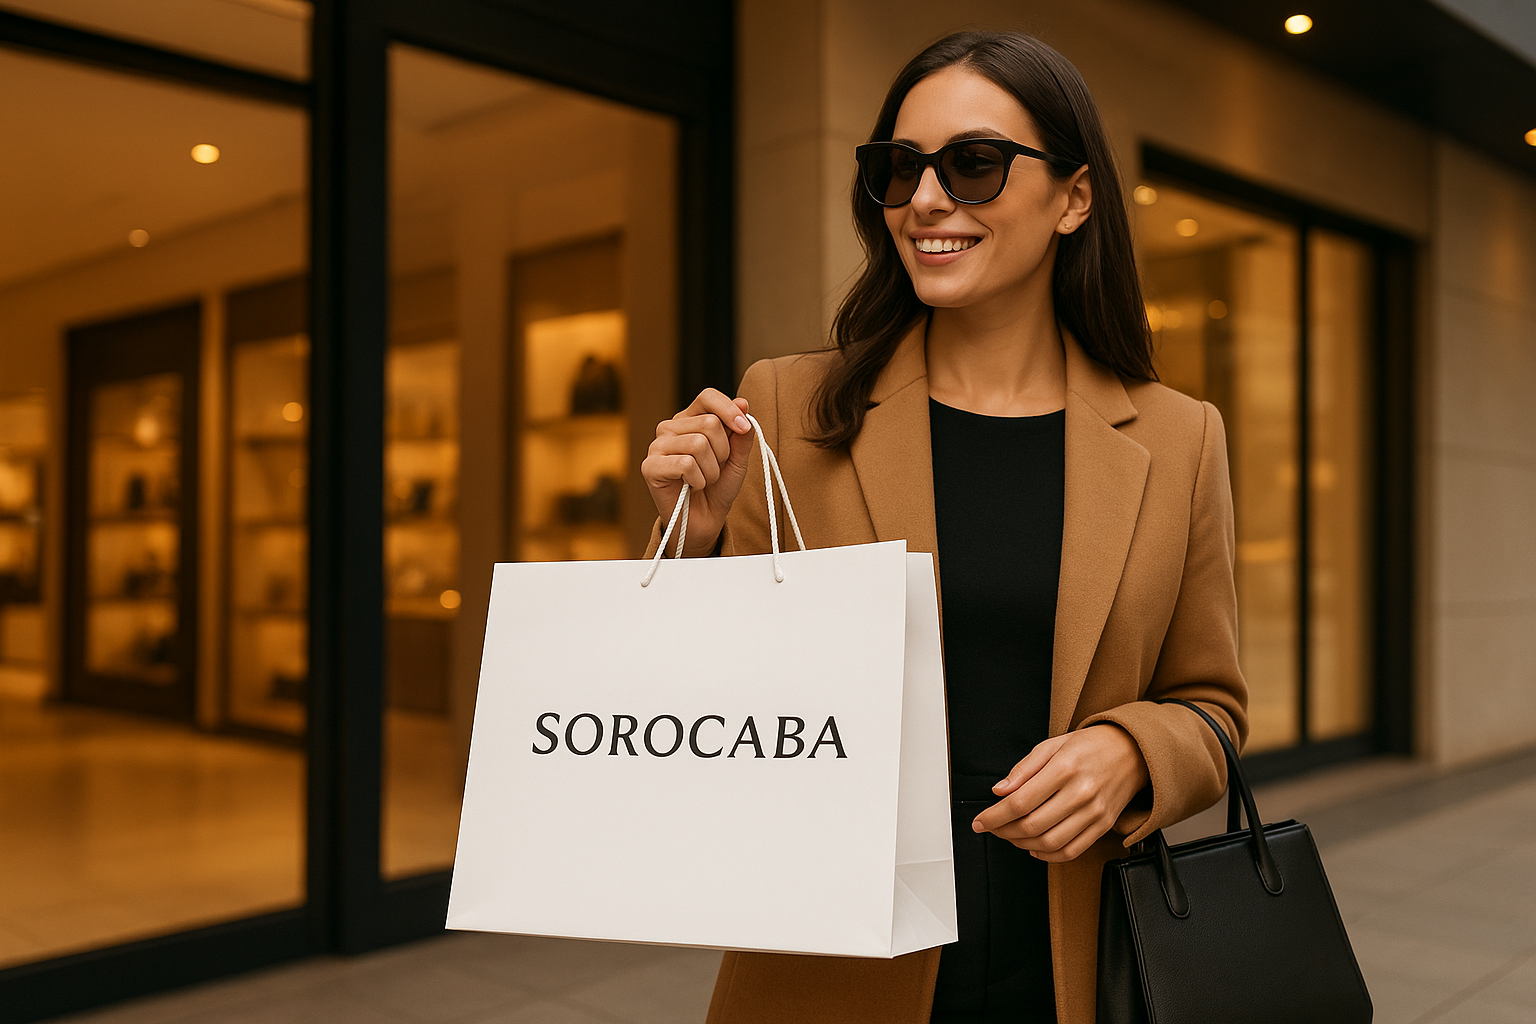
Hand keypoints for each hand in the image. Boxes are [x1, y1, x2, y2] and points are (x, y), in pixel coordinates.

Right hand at [641, 389, 755, 556]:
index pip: (707, 397)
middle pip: (709, 423)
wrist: (704, 522)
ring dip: (711, 470)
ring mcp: (657, 446)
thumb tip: (743, 403)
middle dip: (723, 452)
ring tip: (704, 480)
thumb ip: (741, 433)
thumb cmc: (718, 488)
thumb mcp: (738, 459)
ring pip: (698, 444)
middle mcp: (670, 428)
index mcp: (689, 419)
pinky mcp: (650, 467)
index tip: (744, 428)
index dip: (728, 409)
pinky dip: (698, 480)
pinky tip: (691, 487)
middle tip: (715, 469)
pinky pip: (686, 464)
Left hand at [971, 725, 1150, 861]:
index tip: (980, 822)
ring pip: (1050, 842)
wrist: (1131, 752)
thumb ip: (1023, 769)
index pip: (1020, 802)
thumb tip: (999, 791)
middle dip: (1004, 831)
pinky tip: (1034, 847)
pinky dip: (1047, 855)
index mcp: (1065, 768)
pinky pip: (1071, 851)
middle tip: (993, 827)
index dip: (994, 816)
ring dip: (1022, 844)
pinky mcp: (1103, 826)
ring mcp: (1094, 813)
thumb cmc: (1089, 747)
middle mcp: (1081, 793)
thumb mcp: (1052, 745)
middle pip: (1032, 826)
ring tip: (1011, 835)